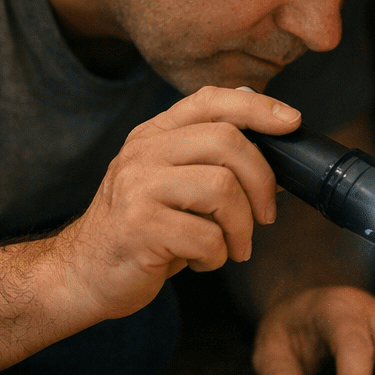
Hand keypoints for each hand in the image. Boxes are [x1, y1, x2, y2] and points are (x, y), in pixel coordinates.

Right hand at [54, 85, 300, 319]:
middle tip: (266, 216)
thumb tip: (278, 147)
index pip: (211, 100)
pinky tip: (201, 261)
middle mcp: (142, 152)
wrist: (83, 273)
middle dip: (262, 182)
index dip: (258, 107)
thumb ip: (210, 161)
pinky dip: (217, 255)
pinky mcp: (138, 227)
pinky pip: (206, 236)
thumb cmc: (141, 231)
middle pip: (227, 141)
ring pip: (222, 189)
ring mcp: (137, 187)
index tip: (292, 123)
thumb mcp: (171, 184)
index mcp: (153, 135)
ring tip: (233, 247)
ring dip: (242, 227)